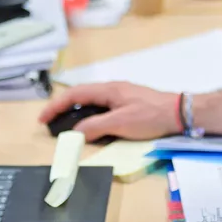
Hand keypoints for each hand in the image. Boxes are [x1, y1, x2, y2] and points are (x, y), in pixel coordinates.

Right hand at [38, 82, 178, 142]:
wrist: (179, 113)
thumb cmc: (150, 116)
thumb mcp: (120, 123)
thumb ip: (96, 126)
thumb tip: (75, 133)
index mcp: (108, 89)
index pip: (74, 94)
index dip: (56, 106)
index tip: (42, 119)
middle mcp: (112, 89)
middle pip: (81, 95)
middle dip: (63, 108)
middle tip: (50, 123)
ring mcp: (121, 96)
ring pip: (92, 101)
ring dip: (76, 111)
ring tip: (66, 125)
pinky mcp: (129, 104)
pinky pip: (102, 107)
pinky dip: (90, 115)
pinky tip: (91, 126)